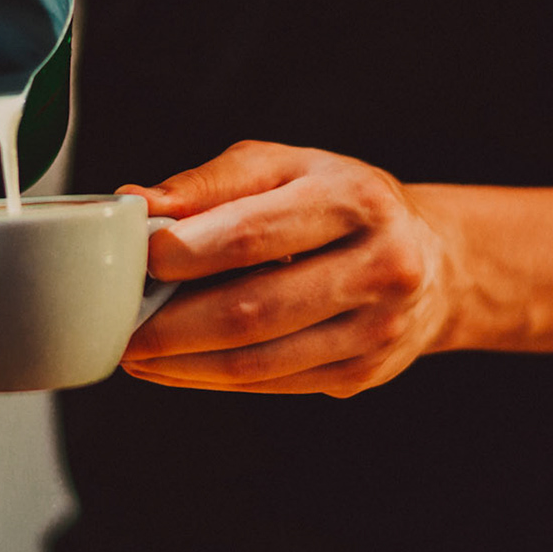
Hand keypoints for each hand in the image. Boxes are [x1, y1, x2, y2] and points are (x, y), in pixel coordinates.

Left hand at [119, 142, 459, 396]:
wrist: (433, 261)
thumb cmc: (340, 202)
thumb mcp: (285, 166)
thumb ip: (211, 184)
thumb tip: (138, 204)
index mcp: (355, 201)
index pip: (256, 234)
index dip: (189, 253)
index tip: (140, 261)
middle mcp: (379, 266)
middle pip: (253, 310)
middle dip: (172, 325)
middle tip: (119, 326)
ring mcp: (376, 329)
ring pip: (259, 361)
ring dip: (183, 363)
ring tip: (135, 352)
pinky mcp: (362, 374)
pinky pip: (273, 385)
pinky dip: (213, 380)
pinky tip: (176, 367)